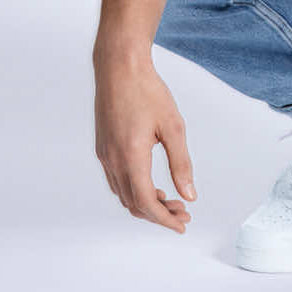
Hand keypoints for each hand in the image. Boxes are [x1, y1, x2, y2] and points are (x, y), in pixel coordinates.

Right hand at [93, 46, 196, 233]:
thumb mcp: (173, 126)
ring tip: (170, 200)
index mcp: (131, 157)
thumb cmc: (148, 92)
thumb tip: (189, 195)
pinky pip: (116, 180)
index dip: (164, 219)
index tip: (182, 224)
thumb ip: (181, 163)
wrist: (119, 67)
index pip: (145, 203)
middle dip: (158, 214)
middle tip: (183, 213)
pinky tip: (151, 184)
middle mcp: (113, 160)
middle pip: (133, 204)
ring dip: (145, 203)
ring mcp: (104, 155)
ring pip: (123, 194)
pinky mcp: (102, 147)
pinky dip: (134, 190)